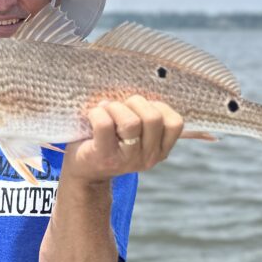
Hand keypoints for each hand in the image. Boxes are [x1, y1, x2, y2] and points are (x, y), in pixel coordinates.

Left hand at [61, 95, 183, 182]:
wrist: (86, 172)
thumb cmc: (111, 142)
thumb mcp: (136, 134)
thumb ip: (143, 116)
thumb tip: (132, 89)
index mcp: (160, 150)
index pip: (175, 123)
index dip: (158, 106)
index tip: (141, 109)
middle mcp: (149, 157)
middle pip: (153, 118)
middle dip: (135, 103)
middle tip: (121, 108)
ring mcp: (128, 160)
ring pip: (131, 122)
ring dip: (116, 108)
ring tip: (106, 111)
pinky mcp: (105, 157)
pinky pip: (105, 124)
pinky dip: (97, 113)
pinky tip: (93, 117)